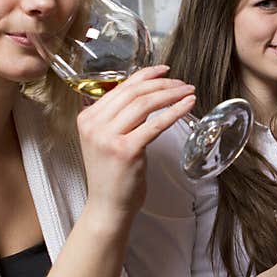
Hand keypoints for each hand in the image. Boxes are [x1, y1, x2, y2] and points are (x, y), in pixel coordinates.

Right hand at [77, 66, 195, 218]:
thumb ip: (117, 118)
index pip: (121, 87)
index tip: (165, 70)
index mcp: (88, 117)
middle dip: (162, 84)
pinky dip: (174, 111)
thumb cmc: (113, 175)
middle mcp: (94, 124)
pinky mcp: (126, 150)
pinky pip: (155, 124)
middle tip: (183, 83)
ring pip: (144, 104)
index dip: (146, 75)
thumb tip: (144, 93)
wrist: (108, 206)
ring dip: (170, 94)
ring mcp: (108, 137)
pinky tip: (188, 105)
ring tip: (188, 92)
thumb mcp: (107, 140)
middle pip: (134, 92)